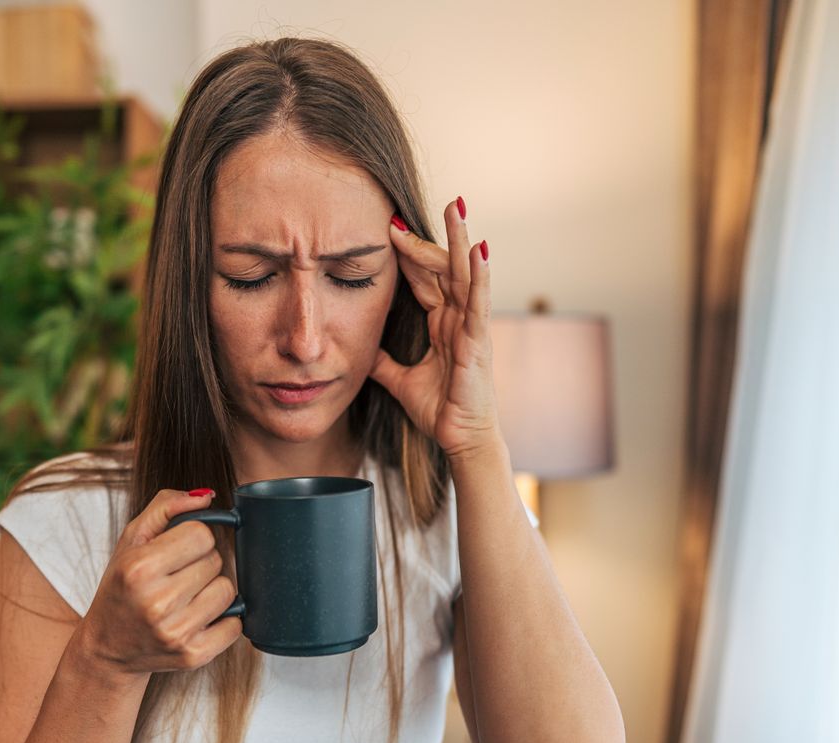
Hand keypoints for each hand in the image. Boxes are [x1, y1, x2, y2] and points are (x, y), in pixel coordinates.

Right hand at [78, 488, 242, 677]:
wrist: (108, 648)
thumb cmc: (122, 588)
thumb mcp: (131, 541)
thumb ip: (165, 507)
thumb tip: (206, 497)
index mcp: (139, 569)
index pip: (201, 534)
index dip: (193, 538)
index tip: (178, 550)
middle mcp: (157, 602)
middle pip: (216, 561)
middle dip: (200, 564)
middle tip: (176, 577)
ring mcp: (176, 632)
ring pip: (228, 591)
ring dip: (212, 590)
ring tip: (186, 598)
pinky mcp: (193, 656)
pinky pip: (235, 625)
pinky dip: (224, 619)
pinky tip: (198, 618)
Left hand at [369, 198, 500, 462]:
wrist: (460, 440)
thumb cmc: (441, 410)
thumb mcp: (400, 380)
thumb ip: (383, 362)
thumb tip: (359, 352)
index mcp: (443, 324)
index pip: (424, 279)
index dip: (407, 254)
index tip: (386, 228)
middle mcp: (459, 319)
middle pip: (443, 267)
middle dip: (429, 235)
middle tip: (407, 208)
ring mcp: (472, 327)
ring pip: (465, 274)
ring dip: (460, 239)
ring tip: (457, 206)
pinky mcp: (479, 341)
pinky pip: (479, 302)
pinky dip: (479, 275)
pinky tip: (478, 250)